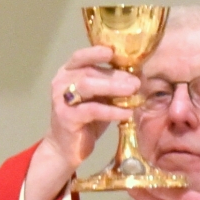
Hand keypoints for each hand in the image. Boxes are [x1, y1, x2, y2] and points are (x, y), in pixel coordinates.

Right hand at [25, 46, 139, 199]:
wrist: (67, 148)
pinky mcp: (66, 117)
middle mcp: (62, 82)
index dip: (96, 52)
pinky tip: (126, 113)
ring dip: (113, 88)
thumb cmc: (86, 120)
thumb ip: (112, 85)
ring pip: (88, 86)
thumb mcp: (100, 98)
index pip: (81, 56)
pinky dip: (111, 111)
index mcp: (68, 72)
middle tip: (136, 83)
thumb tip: (138, 75)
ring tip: (133, 92)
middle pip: (89, 71)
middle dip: (115, 76)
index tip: (114, 52)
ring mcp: (61, 99)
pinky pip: (91, 110)